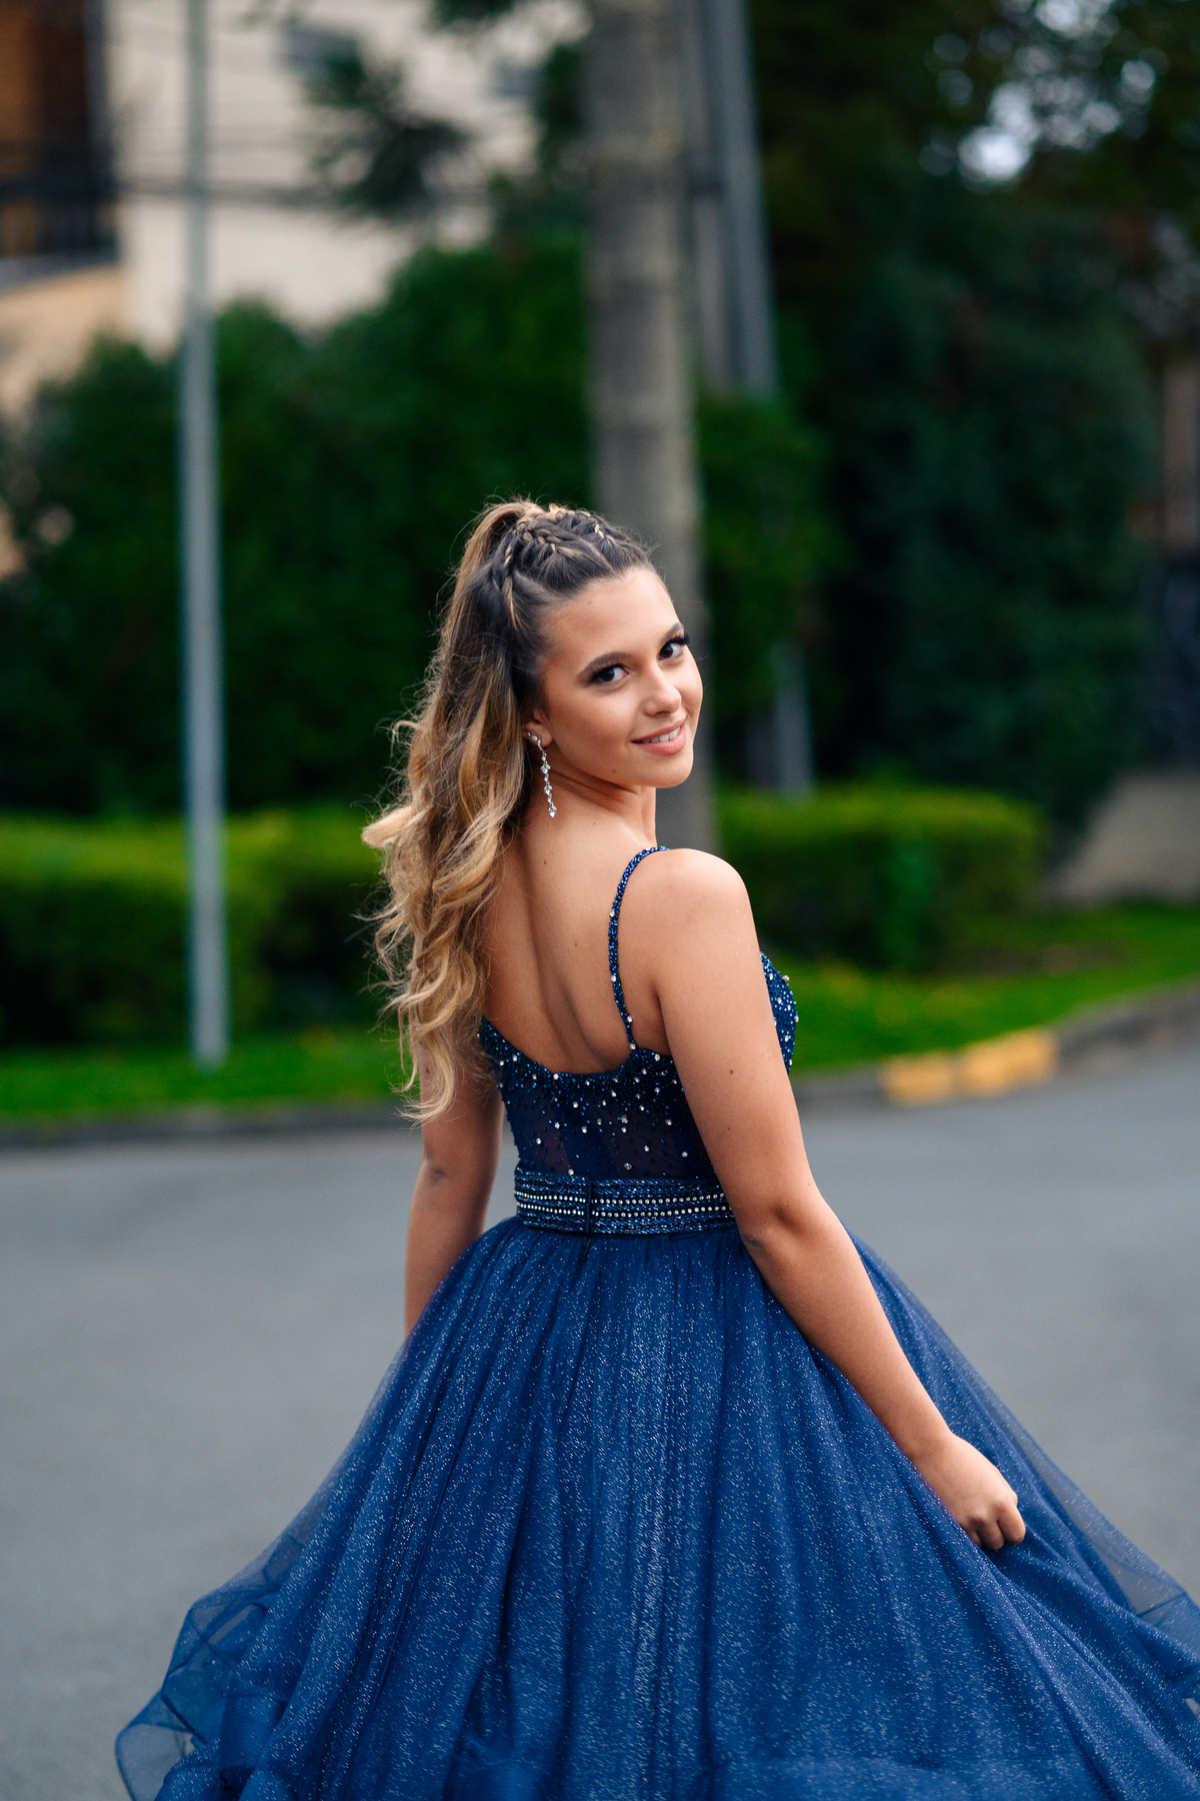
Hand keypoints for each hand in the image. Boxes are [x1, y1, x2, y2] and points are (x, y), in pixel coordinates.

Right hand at [914, 1433, 1025, 1549]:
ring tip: (970, 1514)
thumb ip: (1007, 1495)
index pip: (1017, 1534)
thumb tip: (1013, 1515)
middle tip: (985, 1518)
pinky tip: (959, 1515)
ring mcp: (965, 1521)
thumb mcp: (992, 1472)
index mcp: (1001, 1501)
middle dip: (995, 1533)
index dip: (1012, 1532)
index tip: (1005, 1526)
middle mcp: (985, 1515)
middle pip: (998, 1542)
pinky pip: (963, 1539)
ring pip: (980, 1544)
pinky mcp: (949, 1522)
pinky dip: (964, 1533)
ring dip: (978, 1535)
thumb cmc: (963, 1457)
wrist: (931, 1450)